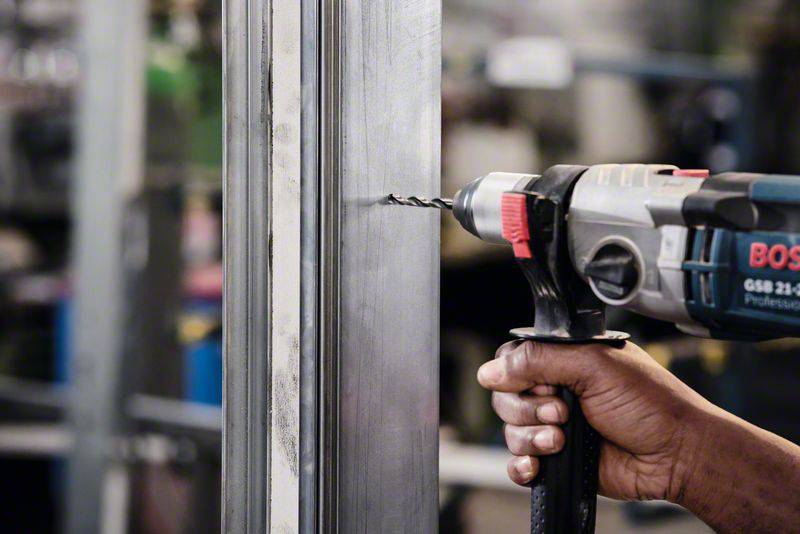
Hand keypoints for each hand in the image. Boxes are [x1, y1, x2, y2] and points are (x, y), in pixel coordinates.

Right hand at [477, 340, 708, 501]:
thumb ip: (539, 360)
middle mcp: (556, 391)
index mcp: (564, 360)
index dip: (514, 375)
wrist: (677, 455)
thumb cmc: (650, 404)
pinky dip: (521, 465)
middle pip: (505, 398)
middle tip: (560, 413)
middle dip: (526, 409)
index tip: (541, 386)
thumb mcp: (594, 365)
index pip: (512, 361)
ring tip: (562, 440)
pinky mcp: (557, 459)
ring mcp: (554, 426)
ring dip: (530, 438)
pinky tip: (537, 465)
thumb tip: (490, 370)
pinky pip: (519, 463)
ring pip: (510, 431)